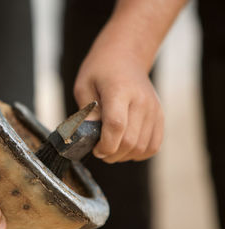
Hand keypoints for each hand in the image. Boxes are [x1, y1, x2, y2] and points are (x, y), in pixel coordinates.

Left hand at [73, 47, 163, 162]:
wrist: (126, 56)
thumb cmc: (100, 71)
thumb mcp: (84, 86)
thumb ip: (86, 113)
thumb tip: (87, 137)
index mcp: (119, 90)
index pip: (116, 126)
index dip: (105, 145)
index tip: (94, 149)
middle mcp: (141, 101)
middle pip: (130, 141)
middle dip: (111, 154)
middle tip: (99, 150)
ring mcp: (154, 109)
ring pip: (142, 148)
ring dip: (123, 155)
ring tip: (111, 147)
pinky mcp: (160, 116)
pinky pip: (153, 146)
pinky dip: (139, 153)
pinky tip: (126, 147)